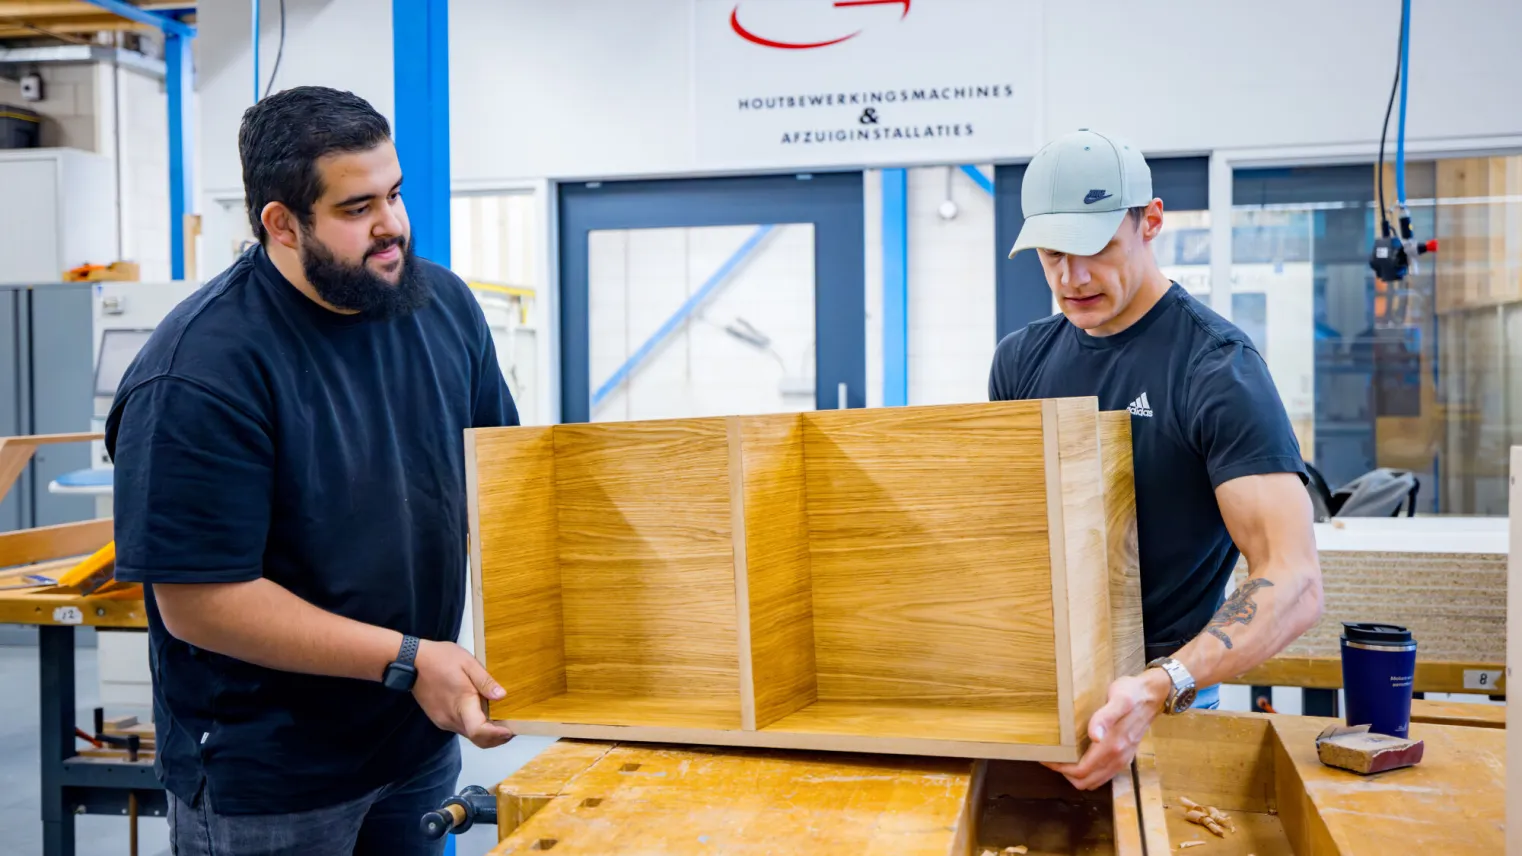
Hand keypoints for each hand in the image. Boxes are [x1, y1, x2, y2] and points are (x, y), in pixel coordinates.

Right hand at [411, 639, 515, 748]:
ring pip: (469, 735)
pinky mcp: (439, 719)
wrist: (410, 662)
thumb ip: (485, 681)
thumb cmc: (440, 659)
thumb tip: (502, 696)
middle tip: (513, 728)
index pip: (479, 732)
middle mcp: (451, 719)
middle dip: (497, 737)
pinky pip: (461, 728)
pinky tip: (482, 714)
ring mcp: (443, 721)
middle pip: (477, 738)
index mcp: (461, 704)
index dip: (497, 735)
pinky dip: (474, 726)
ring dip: (486, 733)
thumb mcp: (467, 663)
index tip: (511, 730)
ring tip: (502, 721)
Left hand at [1042, 670, 1168, 789]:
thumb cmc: (1132, 693)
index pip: (1081, 770)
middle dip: (1065, 774)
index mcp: (1113, 746)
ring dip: (1076, 775)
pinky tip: (1078, 756)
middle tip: (1050, 758)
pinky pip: (1102, 774)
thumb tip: (1094, 735)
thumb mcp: (1118, 699)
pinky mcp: (1124, 757)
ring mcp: (1122, 759)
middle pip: (1085, 781)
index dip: (1061, 768)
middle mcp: (1118, 758)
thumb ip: (1105, 717)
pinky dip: (1088, 772)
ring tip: (1061, 758)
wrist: (1153, 695)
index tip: (1047, 757)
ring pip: (1094, 780)